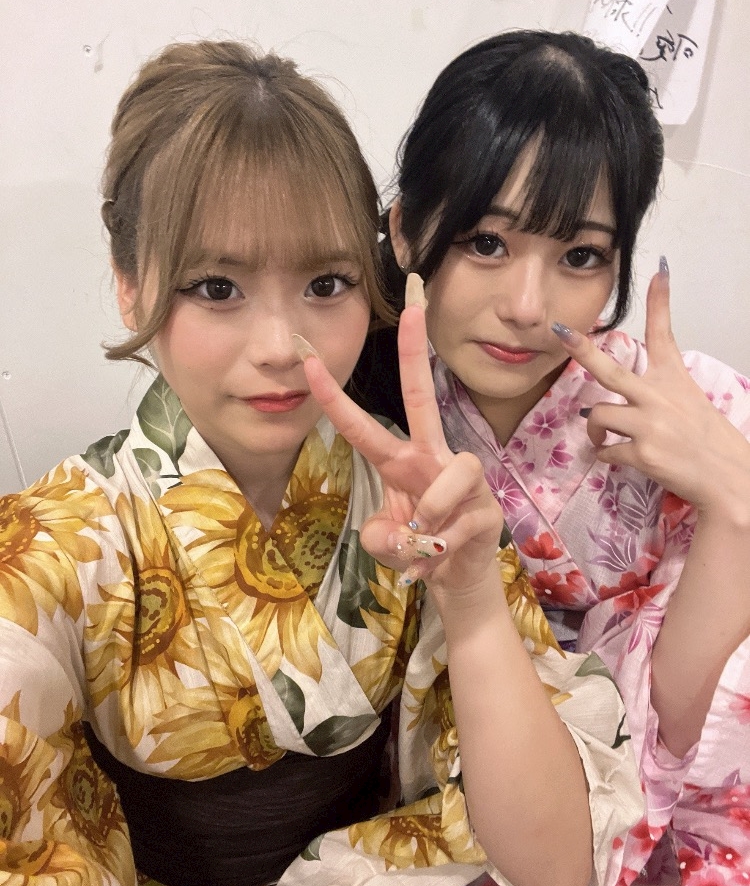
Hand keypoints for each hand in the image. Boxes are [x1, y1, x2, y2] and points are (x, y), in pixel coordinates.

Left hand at [293, 274, 504, 594]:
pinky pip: (456, 527)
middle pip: (422, 398)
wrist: (459, 579)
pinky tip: (433, 566)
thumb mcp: (385, 545)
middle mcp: (432, 458)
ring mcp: (464, 480)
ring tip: (420, 545)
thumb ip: (381, 537)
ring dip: (427, 519)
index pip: (363, 426)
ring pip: (448, 479)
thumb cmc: (418, 548)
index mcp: (400, 461)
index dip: (334, 397)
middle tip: (413, 306)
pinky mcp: (486, 508)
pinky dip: (436, 555)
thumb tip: (404, 534)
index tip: (308, 360)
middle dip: (416, 352)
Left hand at [554, 264, 749, 520]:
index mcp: (673, 379)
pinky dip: (606, 455)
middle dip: (581, 349)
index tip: (659, 270)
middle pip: (609, 369)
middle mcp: (658, 396)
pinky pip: (606, 451)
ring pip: (597, 416)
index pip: (664, 333)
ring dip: (593, 429)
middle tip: (559, 332)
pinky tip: (615, 457)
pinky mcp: (642, 453)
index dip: (660, 301)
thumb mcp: (689, 401)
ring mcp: (649, 424)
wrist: (728, 476)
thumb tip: (623, 397)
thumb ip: (658, 392)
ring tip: (600, 437)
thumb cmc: (707, 439)